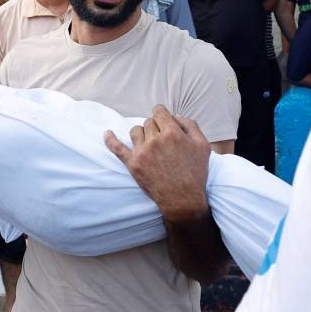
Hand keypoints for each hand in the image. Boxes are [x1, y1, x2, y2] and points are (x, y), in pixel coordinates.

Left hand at [104, 105, 210, 222]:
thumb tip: (175, 116)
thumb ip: (190, 125)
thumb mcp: (202, 146)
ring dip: (141, 134)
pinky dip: (110, 139)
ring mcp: (142, 152)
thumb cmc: (195, 173)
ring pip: (135, 131)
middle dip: (155, 127)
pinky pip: (117, 148)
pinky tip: (107, 133)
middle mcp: (155, 140)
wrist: (183, 200)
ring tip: (149, 143)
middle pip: (148, 122)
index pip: (159, 112)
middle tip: (162, 140)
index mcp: (173, 133)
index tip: (162, 119)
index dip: (162, 115)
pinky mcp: (132, 164)